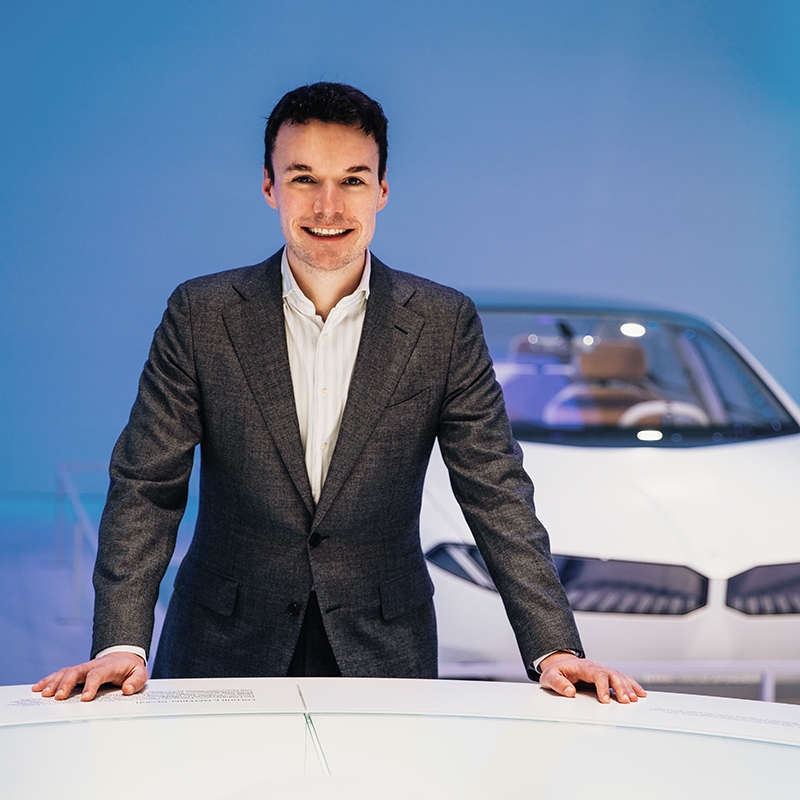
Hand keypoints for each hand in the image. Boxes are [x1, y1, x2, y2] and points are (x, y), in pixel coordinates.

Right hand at [31, 652, 148, 701]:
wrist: (124, 656)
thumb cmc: (130, 668)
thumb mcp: (140, 673)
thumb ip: (137, 681)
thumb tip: (127, 689)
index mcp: (108, 666)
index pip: (97, 674)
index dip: (91, 685)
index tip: (85, 698)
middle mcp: (93, 665)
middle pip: (76, 671)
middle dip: (66, 684)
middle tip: (59, 698)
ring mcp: (83, 668)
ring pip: (66, 672)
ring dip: (54, 682)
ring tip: (43, 694)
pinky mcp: (76, 672)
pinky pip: (60, 674)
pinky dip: (48, 680)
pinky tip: (37, 688)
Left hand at [539, 652, 645, 703]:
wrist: (560, 664)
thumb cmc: (556, 671)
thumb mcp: (550, 677)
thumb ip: (558, 683)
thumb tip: (570, 691)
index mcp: (583, 666)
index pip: (596, 673)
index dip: (602, 686)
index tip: (605, 700)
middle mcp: (596, 667)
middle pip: (612, 674)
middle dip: (620, 687)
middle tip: (625, 701)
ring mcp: (603, 671)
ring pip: (619, 677)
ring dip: (628, 688)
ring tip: (634, 699)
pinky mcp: (607, 677)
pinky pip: (622, 679)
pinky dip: (632, 685)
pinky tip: (640, 693)